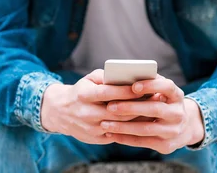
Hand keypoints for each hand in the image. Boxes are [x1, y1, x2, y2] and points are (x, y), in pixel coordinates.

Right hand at [40, 69, 160, 144]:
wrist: (61, 112)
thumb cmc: (81, 91)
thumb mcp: (89, 79)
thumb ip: (106, 77)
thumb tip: (127, 76)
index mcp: (84, 95)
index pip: (108, 93)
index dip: (126, 90)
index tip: (142, 86)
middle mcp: (86, 113)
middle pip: (117, 111)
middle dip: (137, 105)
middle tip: (155, 97)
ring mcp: (91, 128)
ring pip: (120, 124)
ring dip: (138, 117)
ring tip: (154, 108)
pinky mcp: (96, 139)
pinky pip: (118, 133)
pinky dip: (131, 127)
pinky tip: (144, 120)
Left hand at [100, 75, 204, 153]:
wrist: (183, 128)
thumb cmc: (163, 103)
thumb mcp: (162, 92)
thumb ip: (148, 84)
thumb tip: (124, 77)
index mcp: (177, 96)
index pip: (167, 87)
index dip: (151, 86)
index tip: (133, 86)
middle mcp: (178, 113)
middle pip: (154, 109)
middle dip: (130, 108)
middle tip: (110, 106)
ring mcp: (173, 131)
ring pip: (146, 128)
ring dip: (123, 127)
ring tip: (105, 123)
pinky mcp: (166, 145)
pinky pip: (142, 142)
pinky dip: (125, 138)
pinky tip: (111, 134)